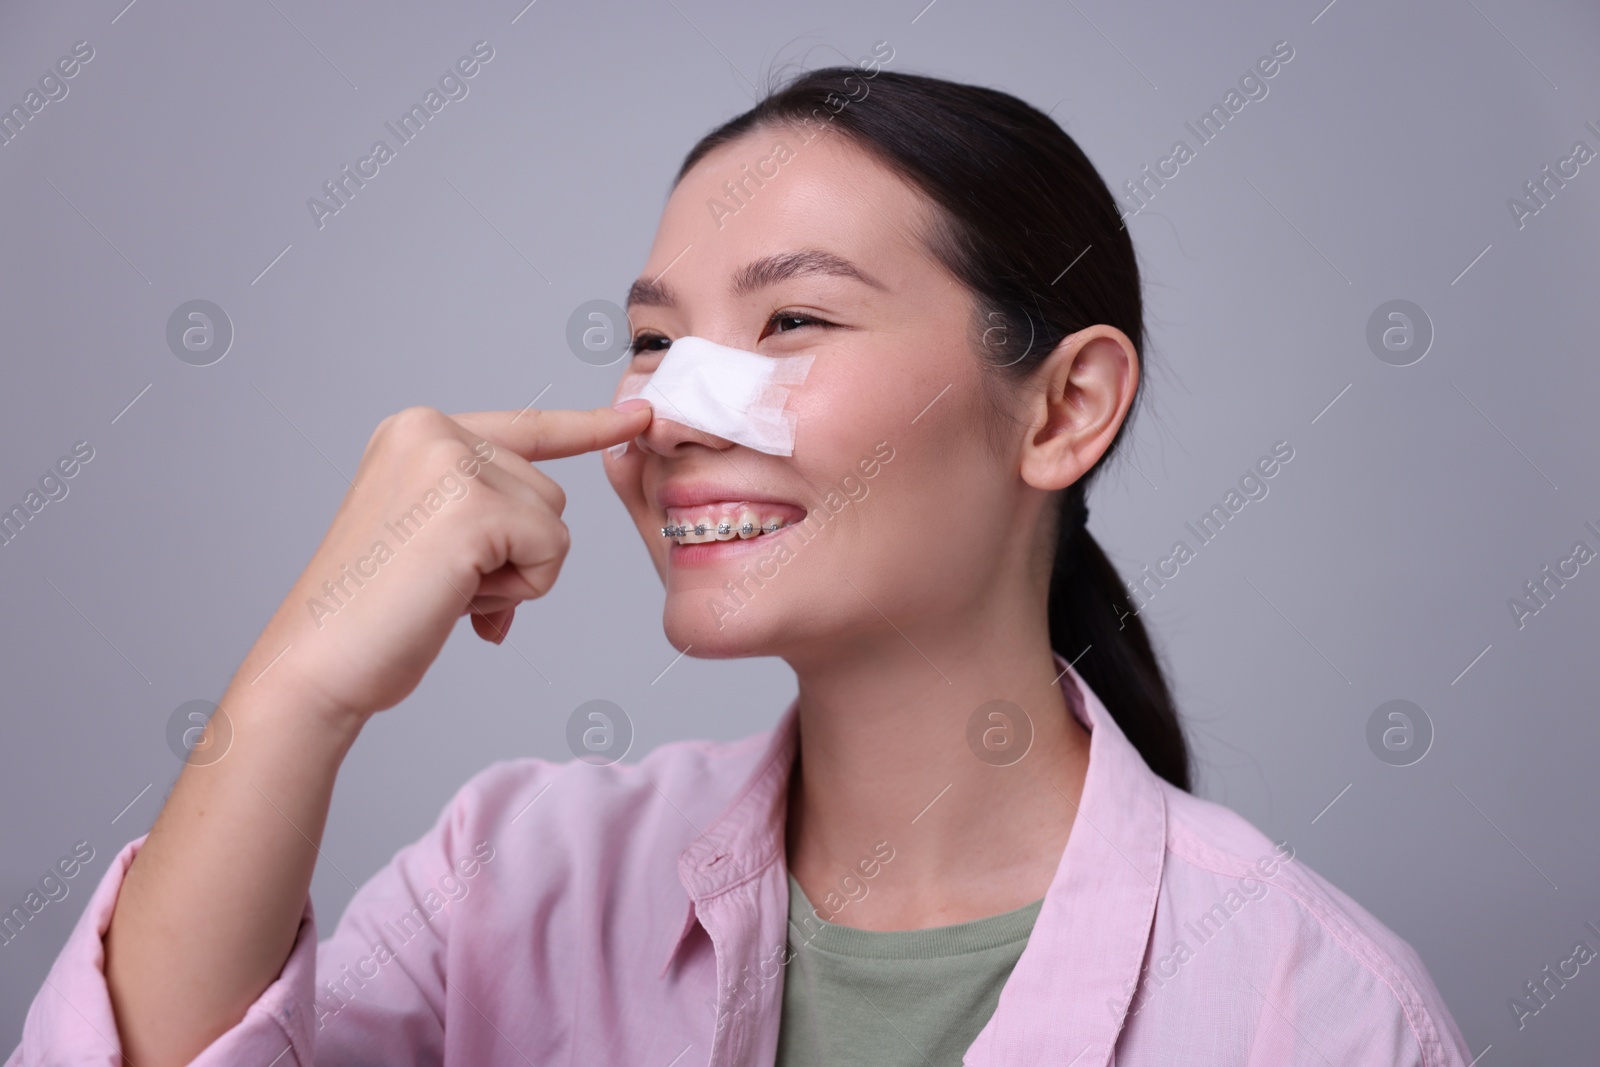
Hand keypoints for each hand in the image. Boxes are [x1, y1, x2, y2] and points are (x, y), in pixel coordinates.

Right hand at [236, 401, 650, 726]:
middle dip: (516, 552)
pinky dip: (521, 590)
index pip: (526, 426)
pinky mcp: (473, 508)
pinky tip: (459, 600)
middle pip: (549, 489)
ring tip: (445, 590)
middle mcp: (432, 430)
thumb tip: (550, 537)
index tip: (640, 415)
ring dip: (517, 574)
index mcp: (417, 430)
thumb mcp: (432, 538)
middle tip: (444, 583)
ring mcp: (452, 464)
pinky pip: (552, 550)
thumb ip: (488, 514)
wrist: (318, 664)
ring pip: (555, 521)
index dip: (587, 428)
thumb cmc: (375, 616)